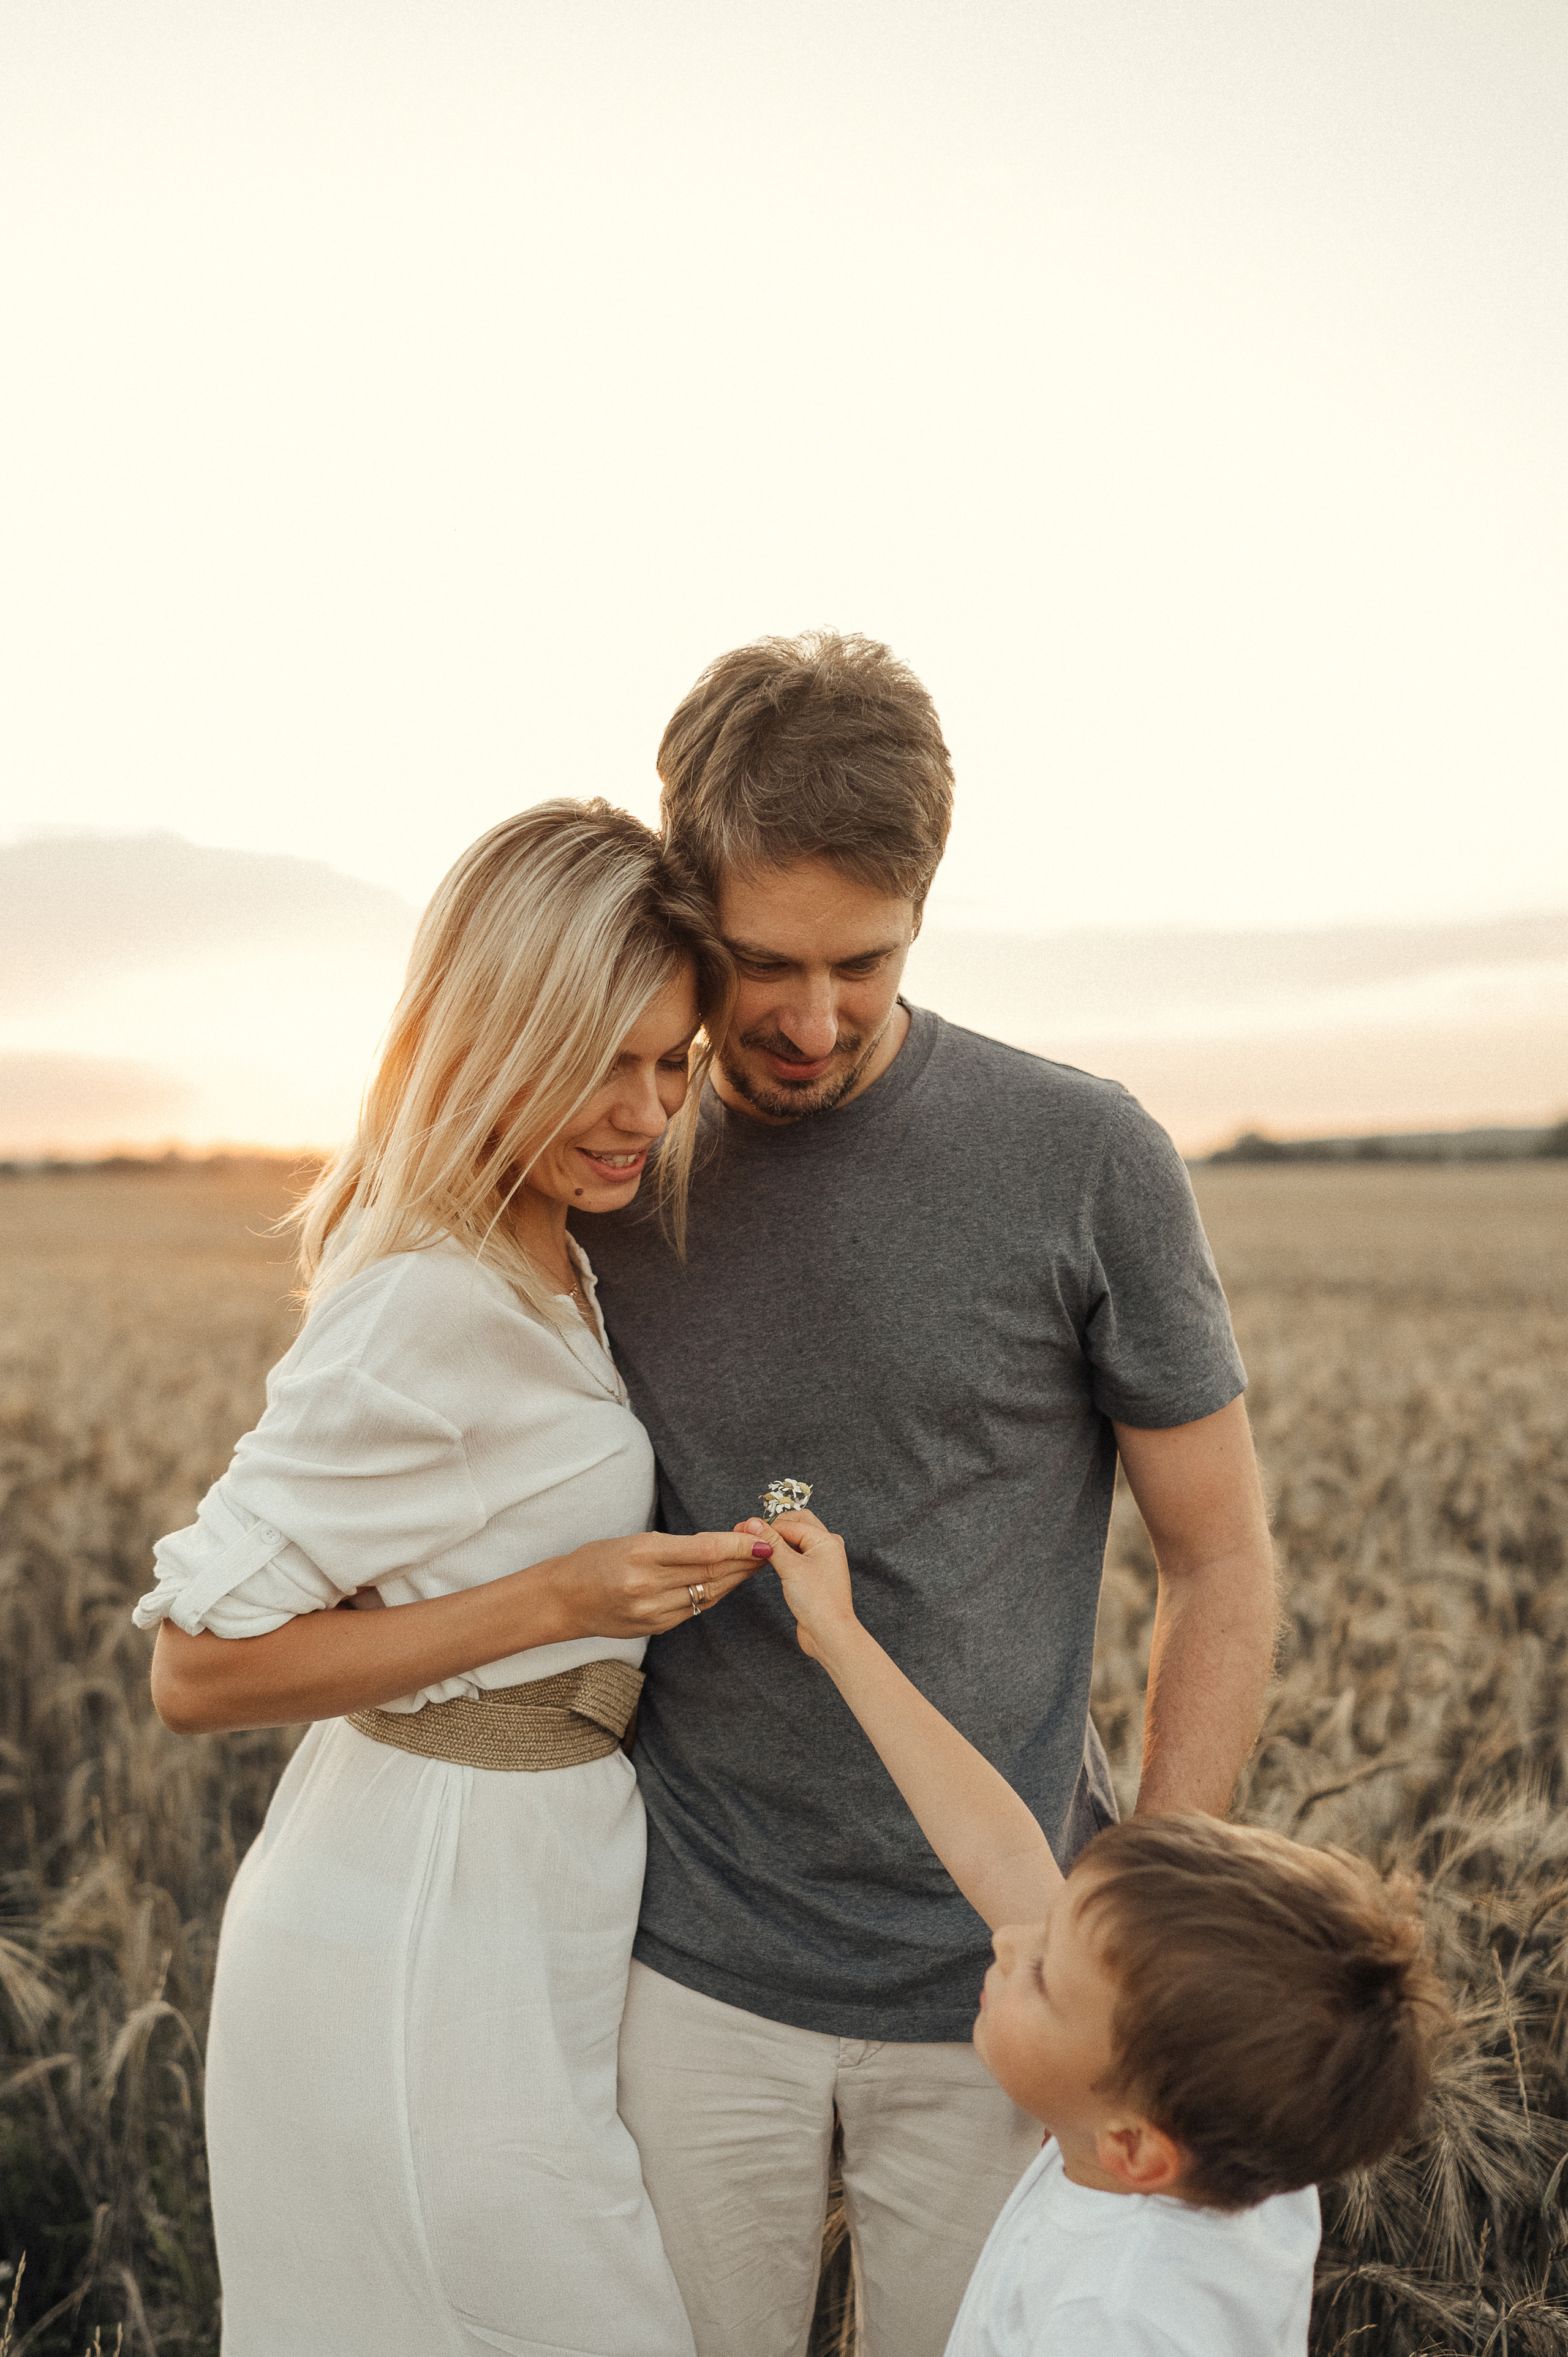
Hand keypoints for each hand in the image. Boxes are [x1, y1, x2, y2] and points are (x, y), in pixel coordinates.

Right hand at [552, 1529, 773, 1637]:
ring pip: (707, 1595)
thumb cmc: (596, 1561)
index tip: (761, 1540)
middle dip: (744, 1562)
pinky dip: (714, 1595)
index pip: (703, 1551)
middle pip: (711, 1575)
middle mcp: (649, 1586)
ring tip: (754, 1564)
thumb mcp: (632, 1540)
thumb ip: (675, 1545)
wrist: (564, 1600)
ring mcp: (652, 1612)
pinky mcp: (655, 1628)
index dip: (737, 1547)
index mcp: (642, 1555)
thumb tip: (720, 1543)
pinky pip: (694, 1609)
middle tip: (769, 1549)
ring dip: (735, 1580)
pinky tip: (727, 1583)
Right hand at [736, 1509, 857, 1662]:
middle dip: (774, 1527)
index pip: (790, 1523)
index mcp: (826, 1540)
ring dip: (778, 1540)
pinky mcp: (814, 1575)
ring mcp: (822, 1561)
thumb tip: (754, 1523)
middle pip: (797, 1524)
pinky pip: (797, 1555)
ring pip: (796, 1540)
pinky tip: (769, 1557)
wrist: (829, 1633)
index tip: (743, 1528)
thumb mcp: (790, 1567)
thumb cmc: (818, 1602)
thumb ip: (772, 1543)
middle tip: (751, 1533)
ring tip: (757, 1544)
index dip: (765, 1526)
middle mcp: (827, 1547)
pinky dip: (783, 1553)